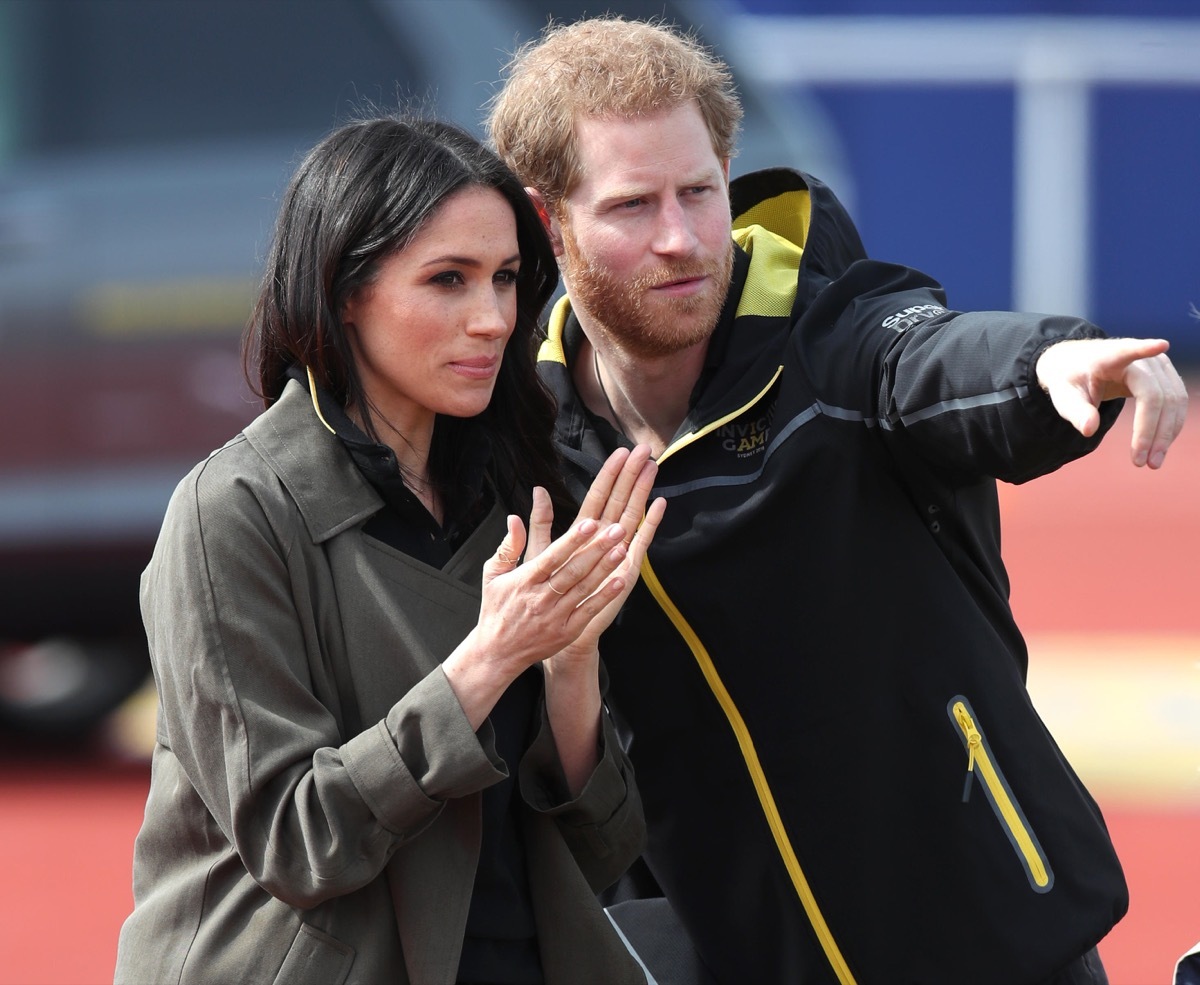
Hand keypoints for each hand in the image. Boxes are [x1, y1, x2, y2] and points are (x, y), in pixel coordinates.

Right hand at [443, 454, 652, 727]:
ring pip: (586, 587)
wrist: (494, 656)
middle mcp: (541, 597)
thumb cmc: (495, 611)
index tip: (593, 520)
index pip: (553, 556)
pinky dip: (609, 591)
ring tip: (628, 542)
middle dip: (598, 546)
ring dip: (608, 565)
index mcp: (523, 581)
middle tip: (621, 523)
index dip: (575, 540)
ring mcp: (556, 616)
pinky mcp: (567, 629)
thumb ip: (509, 544)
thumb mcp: (493, 575)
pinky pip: (592, 608)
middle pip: (574, 569)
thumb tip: (518, 512)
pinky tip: (626, 572)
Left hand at [1035, 337, 1187, 467]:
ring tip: (1153, 462)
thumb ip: (1074, 411)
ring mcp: (1158, 364)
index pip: (1128, 351)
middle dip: (1152, 431)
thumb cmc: (1070, 379)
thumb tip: (1089, 430)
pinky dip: (1170, 426)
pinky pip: (1176, 402)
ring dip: (1166, 434)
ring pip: (1174, 400)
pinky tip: (1159, 446)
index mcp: (1109, 356)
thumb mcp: (1063, 395)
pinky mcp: (1165, 375)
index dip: (1144, 349)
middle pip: (1156, 395)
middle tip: (1143, 463)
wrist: (1078, 364)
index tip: (1160, 345)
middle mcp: (1140, 358)